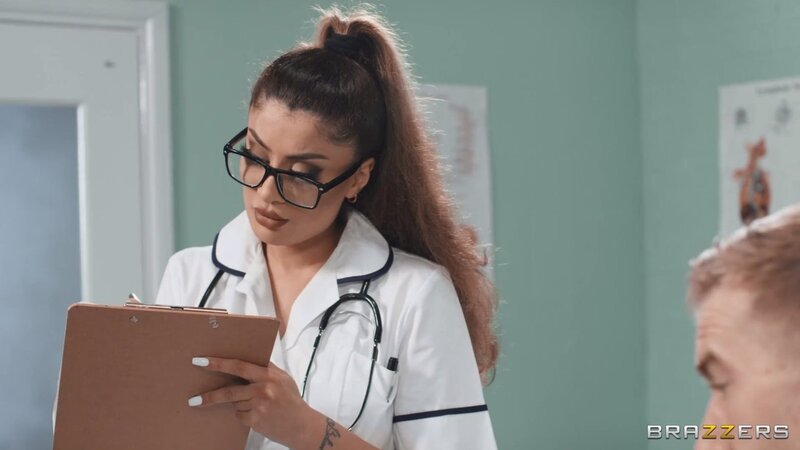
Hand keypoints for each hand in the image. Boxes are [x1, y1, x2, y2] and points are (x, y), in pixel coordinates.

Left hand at [188, 357, 319, 447]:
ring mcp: (258, 406)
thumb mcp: (282, 378)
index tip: (201, 361)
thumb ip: (265, 370)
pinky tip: (257, 414)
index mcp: (268, 375)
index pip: (239, 366)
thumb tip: (246, 360)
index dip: (218, 363)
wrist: (301, 425)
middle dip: (210, 395)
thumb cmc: (292, 400)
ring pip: (235, 403)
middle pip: (229, 391)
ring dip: (238, 403)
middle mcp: (262, 389)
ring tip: (256, 405)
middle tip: (193, 399)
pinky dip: (243, 414)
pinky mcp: (255, 420)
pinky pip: (239, 415)